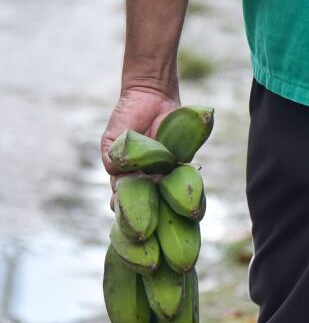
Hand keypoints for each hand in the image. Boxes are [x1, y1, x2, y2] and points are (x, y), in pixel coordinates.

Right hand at [100, 85, 179, 205]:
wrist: (151, 98)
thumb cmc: (127, 118)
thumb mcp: (112, 139)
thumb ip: (111, 157)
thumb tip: (115, 172)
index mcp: (127, 176)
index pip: (124, 197)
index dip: (122, 208)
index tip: (118, 212)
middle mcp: (147, 177)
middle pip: (146, 200)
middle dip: (145, 213)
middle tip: (144, 224)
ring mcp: (164, 171)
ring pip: (164, 193)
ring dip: (165, 204)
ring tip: (163, 215)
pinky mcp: (182, 162)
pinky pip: (182, 177)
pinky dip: (182, 185)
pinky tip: (180, 195)